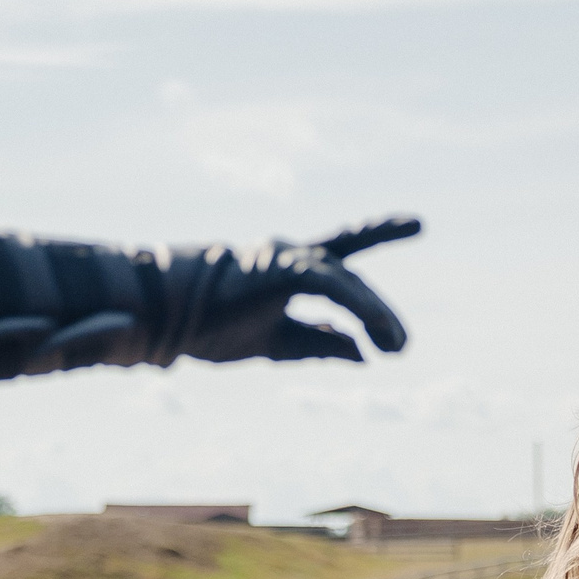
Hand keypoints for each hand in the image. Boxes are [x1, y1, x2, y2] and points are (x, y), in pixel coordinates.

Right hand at [165, 217, 420, 364]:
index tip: (415, 225)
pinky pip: (333, 288)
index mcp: (287, 272)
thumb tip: (363, 353)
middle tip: (400, 347)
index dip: (377, 236)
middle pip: (351, 281)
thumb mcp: (276, 343)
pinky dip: (360, 308)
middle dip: (379, 313)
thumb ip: (318, 343)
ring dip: (377, 315)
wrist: (164, 311)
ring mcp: (287, 259)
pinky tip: (380, 330)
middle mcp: (292, 258)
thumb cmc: (208, 324)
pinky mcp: (283, 269)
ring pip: (347, 283)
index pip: (342, 263)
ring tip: (397, 346)